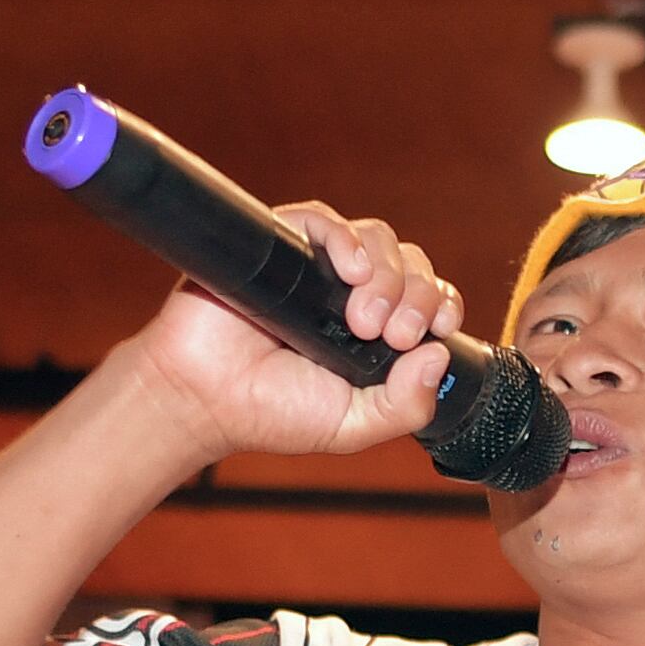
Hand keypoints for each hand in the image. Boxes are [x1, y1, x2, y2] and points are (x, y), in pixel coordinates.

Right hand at [121, 203, 468, 465]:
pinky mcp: (281, 246)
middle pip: (411, 265)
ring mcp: (319, 268)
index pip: (429, 298)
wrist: (202, 399)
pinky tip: (349, 269)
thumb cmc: (272, 412)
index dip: (442, 304)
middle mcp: (354, 294)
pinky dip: (345, 237)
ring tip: (365, 320)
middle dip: (416, 297)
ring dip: (386, 274)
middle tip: (393, 335)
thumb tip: (439, 356)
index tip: (439, 327)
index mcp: (379, 332)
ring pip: (377, 240)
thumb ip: (405, 405)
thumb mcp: (353, 425)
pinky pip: (322, 220)